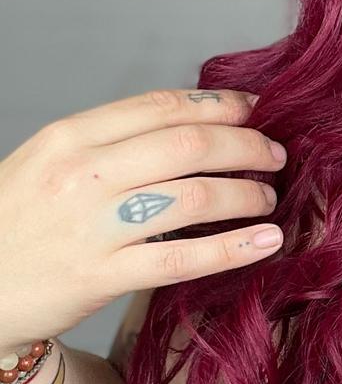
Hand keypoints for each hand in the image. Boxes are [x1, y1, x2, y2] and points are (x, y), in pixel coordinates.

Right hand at [0, 88, 287, 353]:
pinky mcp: (102, 277)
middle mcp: (81, 175)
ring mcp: (92, 227)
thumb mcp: (47, 163)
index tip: (254, 111)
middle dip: (245, 146)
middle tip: (274, 155)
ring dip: (246, 195)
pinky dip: (234, 247)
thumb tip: (189, 126)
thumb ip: (108, 143)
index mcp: (68, 137)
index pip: (160, 107)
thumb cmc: (15, 223)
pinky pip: (183, 258)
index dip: (219, 106)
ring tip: (268, 198)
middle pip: (188, 145)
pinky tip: (266, 242)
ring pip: (194, 198)